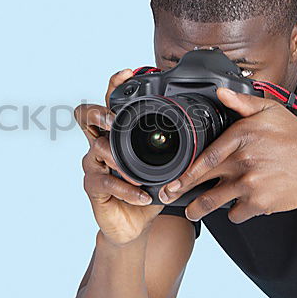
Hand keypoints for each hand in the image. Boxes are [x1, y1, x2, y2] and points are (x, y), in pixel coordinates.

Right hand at [75, 69, 163, 244]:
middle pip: (86, 116)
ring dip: (119, 160)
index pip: (110, 102)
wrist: (134, 224)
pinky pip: (106, 182)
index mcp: (118, 132)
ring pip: (96, 149)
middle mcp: (101, 143)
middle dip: (100, 113)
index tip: (127, 73)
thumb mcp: (167, 166)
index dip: (114, 85)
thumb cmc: (149, 190)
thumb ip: (179, 148)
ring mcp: (94, 164)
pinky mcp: (93, 186)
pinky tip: (141, 196)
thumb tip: (209, 130)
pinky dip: (126, 189)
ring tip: (137, 174)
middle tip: (114, 120)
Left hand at [159, 87, 296, 223]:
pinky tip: (234, 207)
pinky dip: (234, 212)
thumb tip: (220, 93)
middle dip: (181, 191)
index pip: (205, 157)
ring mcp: (250, 184)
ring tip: (191, 212)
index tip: (172, 178)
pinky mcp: (260, 203)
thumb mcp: (270, 111)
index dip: (185, 171)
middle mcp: (243, 161)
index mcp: (241, 137)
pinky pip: (236, 213)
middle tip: (168, 196)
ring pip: (213, 201)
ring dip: (198, 209)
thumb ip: (242, 103)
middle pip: (202, 180)